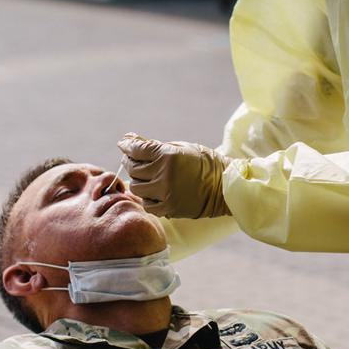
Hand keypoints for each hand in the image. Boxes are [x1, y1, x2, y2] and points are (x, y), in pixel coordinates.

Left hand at [117, 133, 231, 218]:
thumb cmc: (204, 163)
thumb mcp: (180, 148)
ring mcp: (165, 194)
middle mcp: (164, 175)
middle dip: (130, 162)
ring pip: (136, 187)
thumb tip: (130, 139)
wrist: (224, 187)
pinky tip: (154, 191)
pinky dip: (147, 197)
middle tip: (134, 159)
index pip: (136, 150)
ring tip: (146, 176)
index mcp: (168, 156)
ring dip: (138, 180)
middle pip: (133, 169)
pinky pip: (146, 204)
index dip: (127, 145)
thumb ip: (154, 146)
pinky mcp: (168, 209)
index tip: (124, 143)